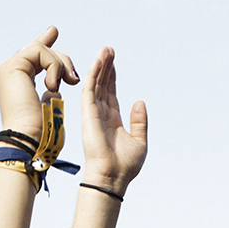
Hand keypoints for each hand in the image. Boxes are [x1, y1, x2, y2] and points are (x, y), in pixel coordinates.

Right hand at [0, 27, 79, 140]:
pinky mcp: (12, 66)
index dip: (44, 42)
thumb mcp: (49, 105)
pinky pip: (39, 52)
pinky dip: (53, 67)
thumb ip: (49, 91)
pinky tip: (53, 86)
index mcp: (16, 82)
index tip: (53, 31)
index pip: (31, 56)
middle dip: (61, 59)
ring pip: (41, 49)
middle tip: (73, 79)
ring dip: (60, 65)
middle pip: (39, 51)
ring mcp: (8, 69)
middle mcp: (9, 73)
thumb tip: (54, 88)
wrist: (28, 140)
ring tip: (66, 84)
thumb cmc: (40, 132)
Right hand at [81, 47, 147, 192]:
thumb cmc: (125, 166)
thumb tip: (139, 102)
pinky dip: (93, 75)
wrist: (112, 177)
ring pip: (95, 84)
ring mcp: (94, 114)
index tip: (113, 62)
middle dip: (105, 67)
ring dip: (99, 66)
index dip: (112, 77)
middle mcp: (102, 115)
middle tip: (108, 50)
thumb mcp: (140, 141)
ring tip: (105, 50)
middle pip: (102, 85)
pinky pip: (90, 90)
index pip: (111, 94)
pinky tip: (98, 62)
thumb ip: (139, 121)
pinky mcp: (88, 114)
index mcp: (113, 121)